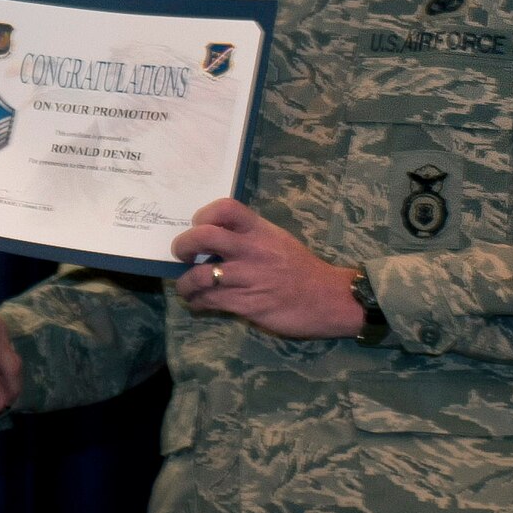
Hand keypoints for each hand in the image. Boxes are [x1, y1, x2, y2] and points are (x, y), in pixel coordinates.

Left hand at [171, 198, 364, 338]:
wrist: (330, 299)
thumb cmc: (303, 270)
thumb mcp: (278, 241)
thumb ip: (250, 238)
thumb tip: (216, 241)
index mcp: (260, 230)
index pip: (226, 208)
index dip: (204, 214)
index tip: (198, 226)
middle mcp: (252, 250)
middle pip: (204, 237)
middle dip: (183, 245)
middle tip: (182, 255)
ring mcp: (248, 278)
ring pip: (200, 276)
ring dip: (185, 283)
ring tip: (186, 287)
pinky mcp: (246, 304)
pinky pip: (210, 301)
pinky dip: (197, 302)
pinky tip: (199, 303)